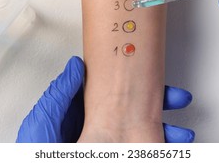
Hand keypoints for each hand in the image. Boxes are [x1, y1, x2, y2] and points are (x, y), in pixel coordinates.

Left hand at [16, 56, 194, 142]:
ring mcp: (107, 143)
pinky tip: (169, 146)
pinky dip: (155, 147)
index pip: (119, 95)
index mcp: (85, 114)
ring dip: (164, 132)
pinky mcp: (115, 152)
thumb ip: (63, 91)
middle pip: (136, 114)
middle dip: (160, 106)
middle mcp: (99, 129)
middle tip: (178, 99)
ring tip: (181, 133)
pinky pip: (139, 148)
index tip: (156, 81)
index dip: (139, 88)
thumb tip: (77, 65)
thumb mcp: (46, 116)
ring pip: (142, 135)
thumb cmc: (38, 149)